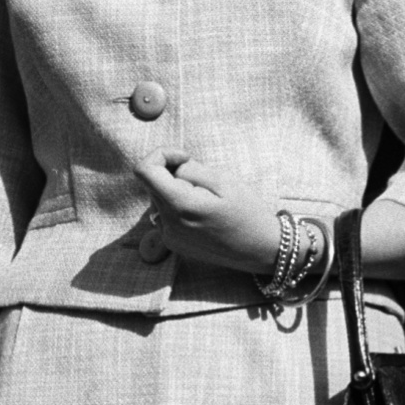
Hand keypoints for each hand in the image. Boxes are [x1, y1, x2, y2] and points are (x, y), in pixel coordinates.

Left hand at [130, 154, 282, 273]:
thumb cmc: (247, 212)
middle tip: (206, 181)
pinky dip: (178, 206)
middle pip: (153, 183)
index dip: (161, 154)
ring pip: (158, 198)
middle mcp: (168, 224)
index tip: (185, 158)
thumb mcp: (224, 181)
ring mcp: (168, 236)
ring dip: (177, 190)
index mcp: (180, 206)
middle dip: (173, 173)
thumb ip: (191, 169)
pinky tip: (203, 213)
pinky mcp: (172, 243)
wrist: (259, 250)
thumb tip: (171, 166)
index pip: (144, 171)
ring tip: (207, 200)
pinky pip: (165, 214)